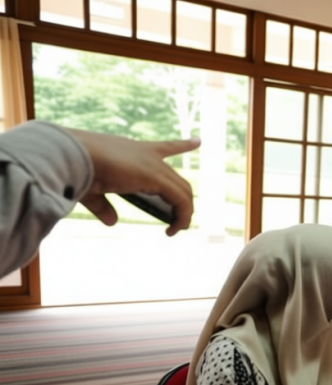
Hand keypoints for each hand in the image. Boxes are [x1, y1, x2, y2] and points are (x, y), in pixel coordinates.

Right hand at [67, 128, 199, 235]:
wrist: (67, 154)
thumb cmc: (73, 168)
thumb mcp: (91, 189)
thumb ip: (104, 206)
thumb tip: (113, 222)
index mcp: (134, 151)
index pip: (165, 147)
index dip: (182, 145)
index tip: (197, 141)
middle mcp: (148, 155)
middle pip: (177, 180)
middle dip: (181, 200)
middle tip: (180, 219)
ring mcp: (153, 164)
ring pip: (181, 190)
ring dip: (182, 212)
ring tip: (176, 229)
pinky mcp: (154, 176)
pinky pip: (180, 199)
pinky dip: (181, 216)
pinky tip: (175, 229)